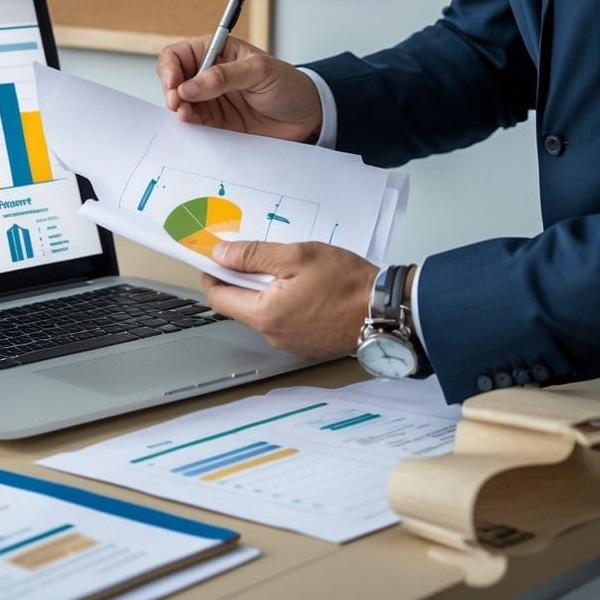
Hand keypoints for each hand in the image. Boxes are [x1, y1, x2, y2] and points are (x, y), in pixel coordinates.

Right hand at [156, 35, 323, 142]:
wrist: (308, 117)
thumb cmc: (289, 85)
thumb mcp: (259, 71)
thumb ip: (223, 77)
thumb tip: (189, 87)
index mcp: (217, 52)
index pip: (180, 54)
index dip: (170, 67)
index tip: (173, 84)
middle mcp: (209, 75)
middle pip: (173, 79)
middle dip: (170, 90)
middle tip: (177, 103)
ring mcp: (211, 100)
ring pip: (180, 103)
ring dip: (178, 109)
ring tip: (185, 115)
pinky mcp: (216, 122)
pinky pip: (194, 123)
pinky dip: (188, 124)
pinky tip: (191, 123)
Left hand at [200, 241, 376, 357]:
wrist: (387, 310)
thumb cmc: (346, 283)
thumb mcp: (296, 256)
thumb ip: (254, 255)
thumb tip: (220, 255)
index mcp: (264, 315)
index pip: (218, 298)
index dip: (212, 276)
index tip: (215, 259)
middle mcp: (273, 335)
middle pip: (240, 305)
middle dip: (242, 280)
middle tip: (256, 257)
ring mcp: (291, 343)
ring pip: (264, 313)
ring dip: (266, 292)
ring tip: (288, 271)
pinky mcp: (308, 344)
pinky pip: (285, 322)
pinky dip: (285, 304)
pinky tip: (304, 288)